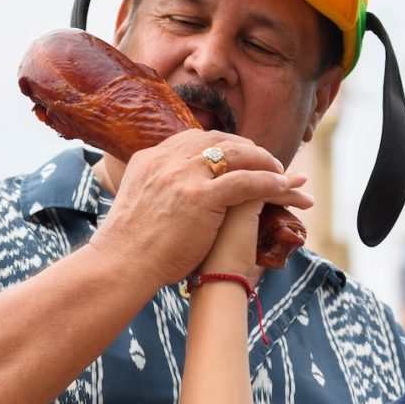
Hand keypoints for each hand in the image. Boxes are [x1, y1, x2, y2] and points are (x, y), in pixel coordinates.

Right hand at [88, 130, 311, 293]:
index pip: (195, 139)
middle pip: (218, 140)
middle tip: (267, 162)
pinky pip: (245, 181)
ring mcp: (183, 176)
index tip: (240, 155)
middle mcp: (167, 160)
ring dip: (264, 162)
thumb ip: (155, 188)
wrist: (120, 264)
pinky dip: (269, 182)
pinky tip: (284, 186)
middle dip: (248, 149)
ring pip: (236, 156)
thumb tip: (169, 194)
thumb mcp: (138, 202)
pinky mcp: (200, 197)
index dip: (223, 145)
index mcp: (151, 158)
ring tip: (282, 173)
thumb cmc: (129, 248)